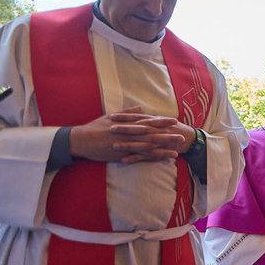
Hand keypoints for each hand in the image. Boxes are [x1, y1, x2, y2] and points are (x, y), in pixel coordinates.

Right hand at [69, 107, 187, 162]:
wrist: (81, 140)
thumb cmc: (95, 128)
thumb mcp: (110, 116)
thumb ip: (127, 113)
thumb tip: (140, 107)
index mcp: (127, 123)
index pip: (148, 121)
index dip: (162, 121)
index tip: (174, 120)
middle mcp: (129, 132)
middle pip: (152, 133)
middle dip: (168, 134)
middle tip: (183, 134)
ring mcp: (127, 143)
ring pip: (149, 145)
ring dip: (165, 146)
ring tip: (178, 147)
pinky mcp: (123, 153)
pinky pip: (141, 156)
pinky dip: (154, 156)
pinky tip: (165, 157)